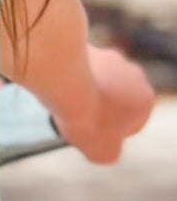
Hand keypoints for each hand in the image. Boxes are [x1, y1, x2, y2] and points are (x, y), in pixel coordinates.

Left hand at [58, 44, 157, 164]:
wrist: (64, 83)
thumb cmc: (87, 119)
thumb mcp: (102, 153)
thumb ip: (109, 152)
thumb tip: (106, 149)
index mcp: (146, 99)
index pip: (132, 123)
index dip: (109, 133)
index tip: (89, 135)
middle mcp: (134, 74)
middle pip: (116, 99)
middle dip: (98, 109)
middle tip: (75, 120)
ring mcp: (112, 58)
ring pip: (98, 82)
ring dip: (83, 92)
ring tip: (63, 104)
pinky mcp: (89, 48)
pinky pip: (79, 68)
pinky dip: (69, 78)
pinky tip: (54, 89)